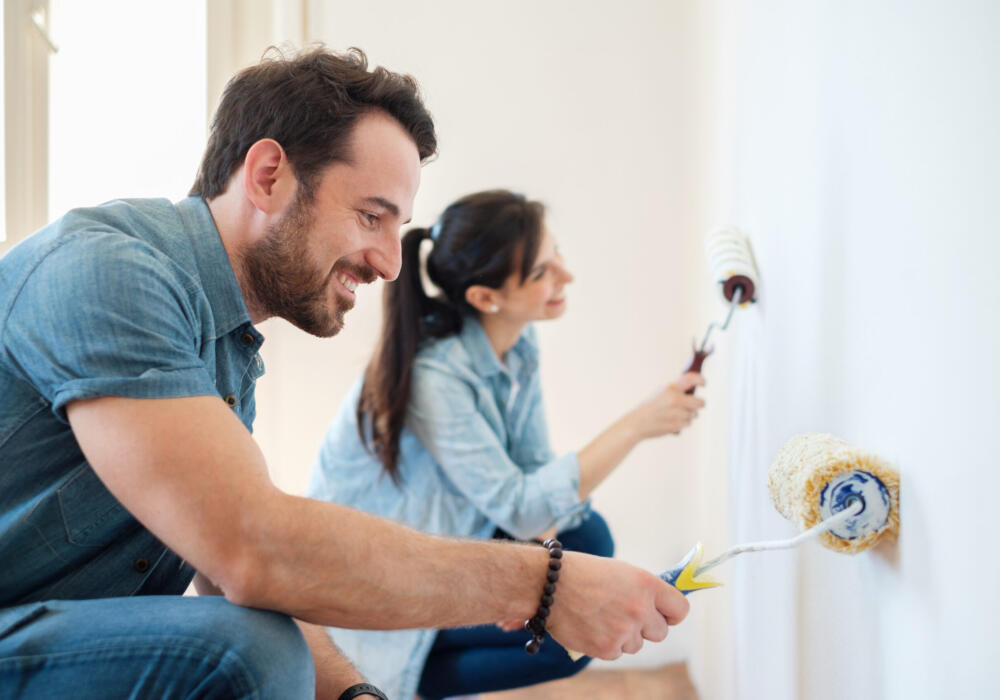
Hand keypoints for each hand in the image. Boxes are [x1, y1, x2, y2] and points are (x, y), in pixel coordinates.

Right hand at [545, 552, 688, 659]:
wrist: (548, 584)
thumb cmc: (582, 573)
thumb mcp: (620, 572)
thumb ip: (642, 590)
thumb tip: (658, 605)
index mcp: (646, 584)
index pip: (680, 609)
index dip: (672, 612)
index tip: (664, 613)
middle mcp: (640, 609)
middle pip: (661, 632)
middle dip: (647, 627)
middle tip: (627, 616)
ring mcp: (624, 631)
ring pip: (636, 644)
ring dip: (624, 636)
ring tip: (601, 617)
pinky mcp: (607, 649)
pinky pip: (617, 652)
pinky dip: (606, 644)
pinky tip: (591, 626)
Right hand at [631, 372, 705, 437]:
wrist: (637, 423)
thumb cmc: (650, 406)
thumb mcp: (661, 392)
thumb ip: (676, 390)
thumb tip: (693, 388)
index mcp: (671, 388)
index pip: (691, 379)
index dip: (701, 380)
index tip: (704, 383)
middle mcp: (675, 400)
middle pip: (700, 402)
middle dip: (698, 404)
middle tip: (694, 405)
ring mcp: (677, 413)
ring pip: (694, 414)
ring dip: (688, 415)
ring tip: (674, 414)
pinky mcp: (677, 425)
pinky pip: (688, 423)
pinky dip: (683, 423)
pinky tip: (671, 421)